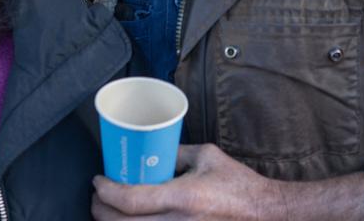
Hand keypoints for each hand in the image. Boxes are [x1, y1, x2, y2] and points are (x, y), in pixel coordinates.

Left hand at [92, 144, 285, 220]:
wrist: (264, 213)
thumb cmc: (237, 184)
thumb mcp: (205, 157)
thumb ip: (174, 153)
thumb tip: (147, 150)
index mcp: (183, 198)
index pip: (129, 200)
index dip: (105, 191)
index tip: (98, 181)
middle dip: (100, 209)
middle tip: (98, 195)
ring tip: (109, 210)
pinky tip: (130, 220)